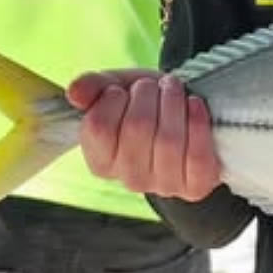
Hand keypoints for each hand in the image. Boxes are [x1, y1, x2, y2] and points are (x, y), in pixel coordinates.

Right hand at [68, 69, 221, 201]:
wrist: (184, 115)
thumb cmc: (146, 104)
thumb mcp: (117, 88)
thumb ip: (92, 87)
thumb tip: (74, 92)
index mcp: (100, 161)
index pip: (98, 127)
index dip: (113, 98)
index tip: (122, 90)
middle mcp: (129, 180)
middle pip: (136, 127)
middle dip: (147, 94)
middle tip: (153, 86)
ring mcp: (163, 186)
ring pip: (168, 140)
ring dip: (172, 102)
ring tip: (172, 88)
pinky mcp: (194, 186)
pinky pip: (196, 155)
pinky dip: (197, 123)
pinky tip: (194, 103)